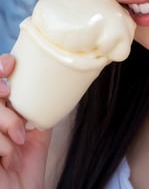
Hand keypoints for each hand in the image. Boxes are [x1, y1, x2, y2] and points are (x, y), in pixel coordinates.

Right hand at [0, 54, 50, 188]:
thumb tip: (55, 85)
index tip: (10, 65)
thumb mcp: (37, 134)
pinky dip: (2, 144)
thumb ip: (38, 110)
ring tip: (19, 139)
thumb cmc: (24, 171)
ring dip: (7, 121)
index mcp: (0, 111)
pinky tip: (6, 157)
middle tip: (7, 93)